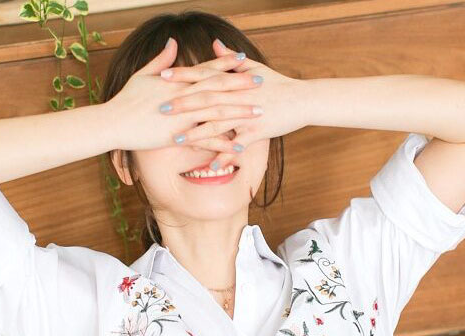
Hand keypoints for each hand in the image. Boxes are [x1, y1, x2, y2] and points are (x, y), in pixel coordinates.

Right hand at [106, 37, 264, 153]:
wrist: (113, 123)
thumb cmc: (125, 100)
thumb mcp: (143, 76)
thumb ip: (160, 60)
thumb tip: (172, 44)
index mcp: (176, 81)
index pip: (206, 69)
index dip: (225, 63)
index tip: (243, 59)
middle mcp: (182, 96)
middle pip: (217, 88)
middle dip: (241, 85)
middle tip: (262, 83)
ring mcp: (181, 116)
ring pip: (216, 112)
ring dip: (239, 113)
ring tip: (259, 113)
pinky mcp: (178, 135)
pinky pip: (205, 140)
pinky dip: (223, 143)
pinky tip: (239, 146)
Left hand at [158, 38, 307, 169]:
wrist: (303, 100)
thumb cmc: (278, 83)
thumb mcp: (254, 67)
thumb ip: (229, 58)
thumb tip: (213, 43)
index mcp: (234, 80)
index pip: (204, 75)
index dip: (183, 76)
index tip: (162, 76)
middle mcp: (238, 97)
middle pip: (206, 100)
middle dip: (183, 105)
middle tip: (161, 109)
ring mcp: (247, 115)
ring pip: (218, 124)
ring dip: (197, 134)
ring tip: (178, 141)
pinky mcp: (258, 132)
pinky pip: (238, 145)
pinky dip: (225, 154)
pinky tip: (210, 164)